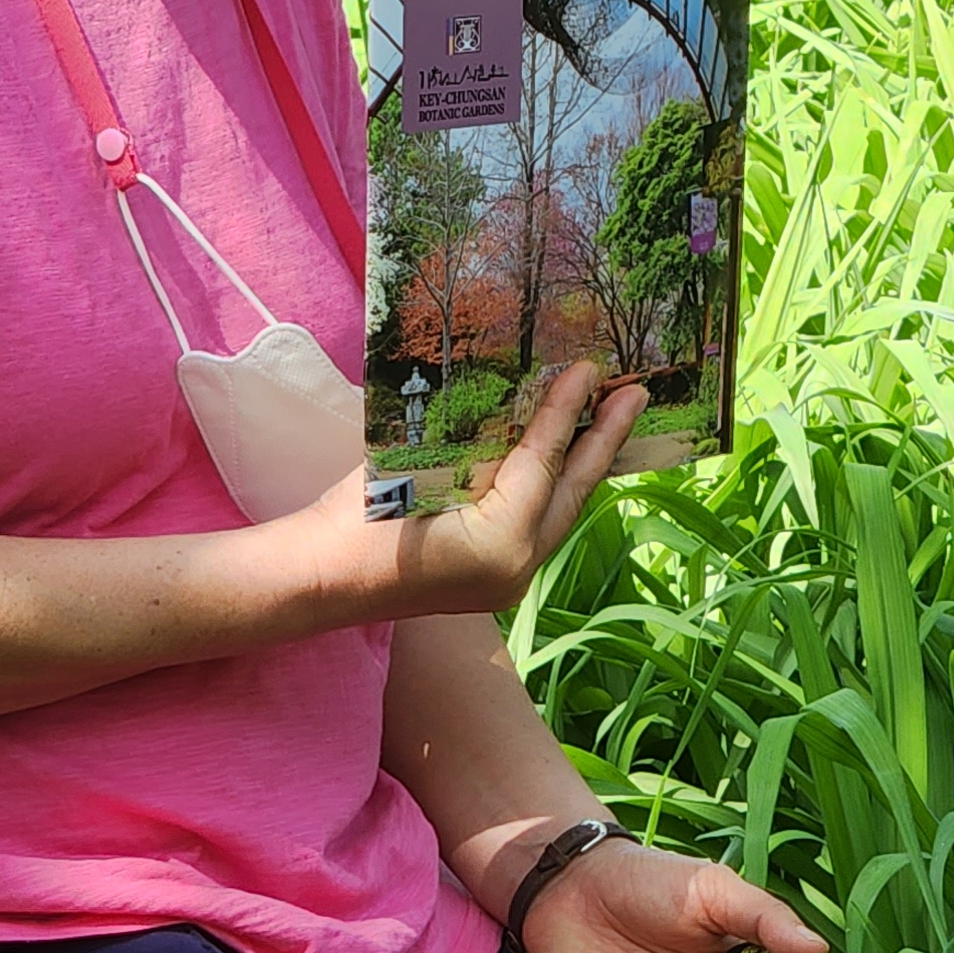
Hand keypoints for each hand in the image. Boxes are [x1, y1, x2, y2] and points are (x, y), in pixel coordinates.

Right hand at [346, 362, 643, 619]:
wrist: (319, 578)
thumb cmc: (356, 517)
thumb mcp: (419, 467)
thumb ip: (480, 446)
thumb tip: (529, 405)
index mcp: (500, 543)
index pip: (544, 463)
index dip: (568, 412)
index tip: (590, 370)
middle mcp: (517, 570)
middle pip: (572, 495)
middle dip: (605, 442)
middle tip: (634, 392)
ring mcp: (508, 582)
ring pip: (560, 514)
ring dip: (584, 466)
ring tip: (609, 419)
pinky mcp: (495, 580)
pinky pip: (539, 526)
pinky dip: (555, 490)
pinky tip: (565, 459)